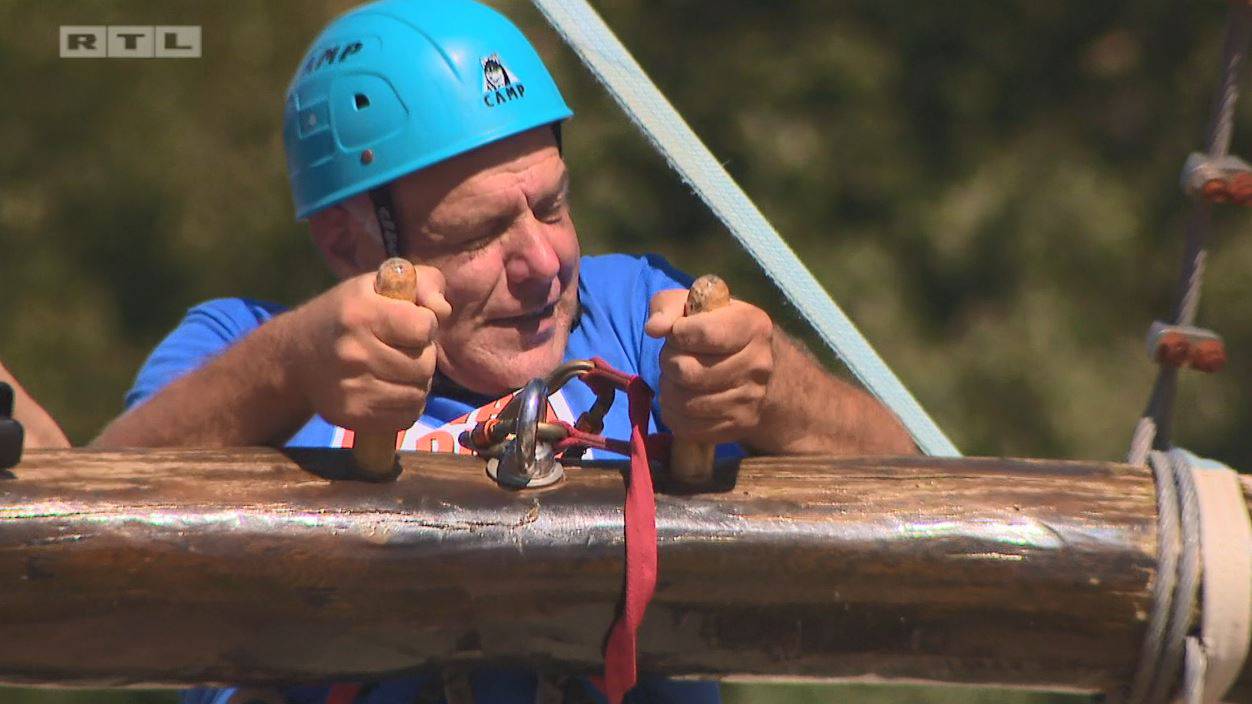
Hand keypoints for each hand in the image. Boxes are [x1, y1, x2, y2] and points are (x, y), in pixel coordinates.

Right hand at [285, 265, 450, 432]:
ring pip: (418, 393)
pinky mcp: (352, 417)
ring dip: (416, 382)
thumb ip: (424, 284)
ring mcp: (352, 388)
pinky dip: (406, 404)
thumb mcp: (381, 283)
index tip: (410, 323)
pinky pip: (406, 417)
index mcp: (362, 312)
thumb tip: (442, 311)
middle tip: (402, 349)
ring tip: (397, 368)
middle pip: (424, 365)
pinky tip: (390, 389)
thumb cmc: (349, 313)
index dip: (425, 325)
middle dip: (422, 355)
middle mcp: (354, 352)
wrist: (297, 355)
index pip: (424, 327)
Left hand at [644, 289, 772, 443]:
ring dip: (669, 388)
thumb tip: (654, 328)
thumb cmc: (718, 328)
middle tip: (674, 357)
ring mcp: (751, 399)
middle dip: (668, 362)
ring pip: (684, 401)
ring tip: (677, 378)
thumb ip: (668, 306)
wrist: (756, 368)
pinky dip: (673, 412)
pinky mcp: (739, 426)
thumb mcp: (694, 305)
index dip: (677, 333)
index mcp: (753, 325)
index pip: (703, 333)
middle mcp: (759, 364)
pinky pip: (687, 426)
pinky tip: (680, 399)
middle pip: (687, 371)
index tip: (677, 332)